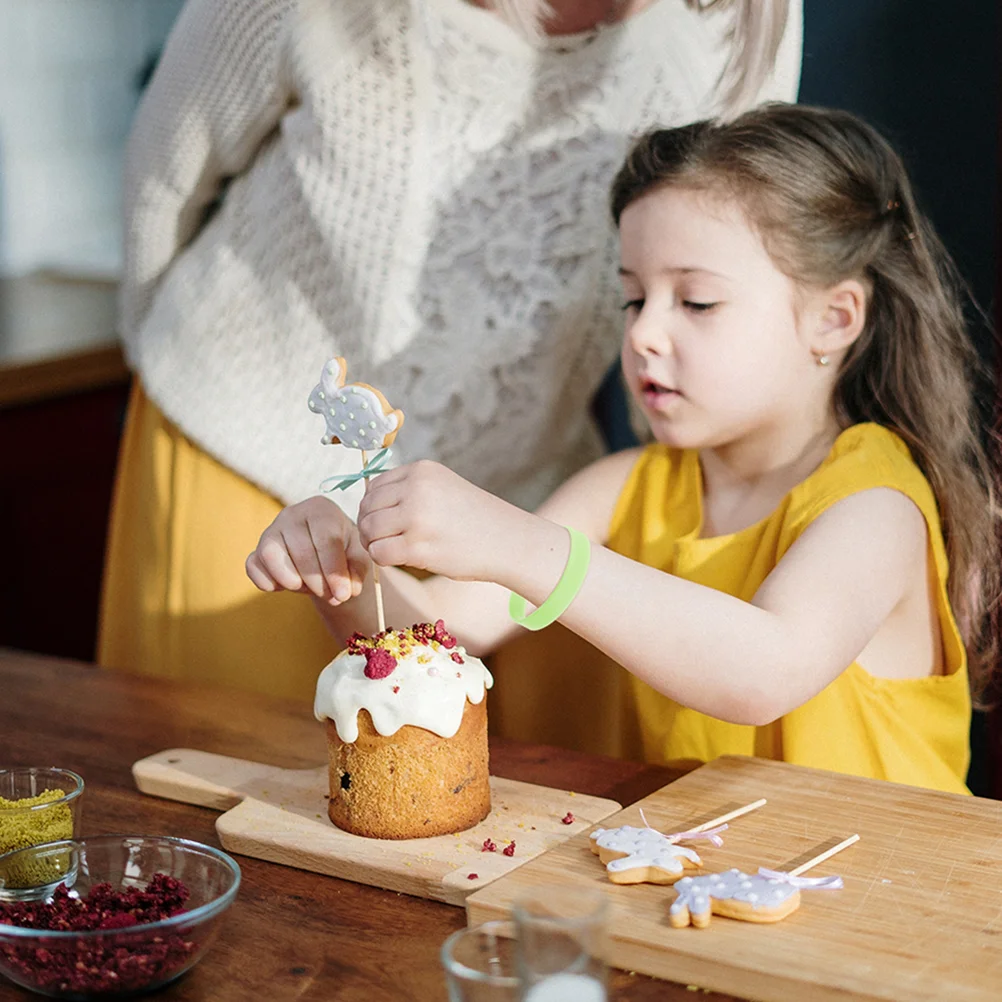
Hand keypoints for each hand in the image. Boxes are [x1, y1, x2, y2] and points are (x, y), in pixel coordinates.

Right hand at [246, 496, 368, 604]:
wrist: (325, 555)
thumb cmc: (344, 551)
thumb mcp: (358, 557)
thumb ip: (357, 570)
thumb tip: (349, 589)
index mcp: (320, 509)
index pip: (326, 539)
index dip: (334, 570)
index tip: (343, 595)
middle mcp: (292, 514)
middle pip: (301, 551)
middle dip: (317, 582)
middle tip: (331, 596)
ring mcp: (270, 531)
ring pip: (272, 556)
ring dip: (291, 581)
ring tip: (308, 588)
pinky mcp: (256, 550)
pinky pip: (253, 567)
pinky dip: (267, 583)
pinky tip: (285, 587)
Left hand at [357, 461, 528, 581]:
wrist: (508, 540)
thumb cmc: (474, 519)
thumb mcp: (443, 487)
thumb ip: (409, 489)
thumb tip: (368, 502)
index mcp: (422, 470)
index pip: (374, 486)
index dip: (373, 507)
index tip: (384, 522)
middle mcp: (417, 488)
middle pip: (367, 507)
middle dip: (370, 526)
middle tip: (383, 540)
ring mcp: (416, 516)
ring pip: (369, 530)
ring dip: (374, 543)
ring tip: (393, 549)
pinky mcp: (418, 545)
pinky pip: (379, 552)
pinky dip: (383, 559)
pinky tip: (400, 559)